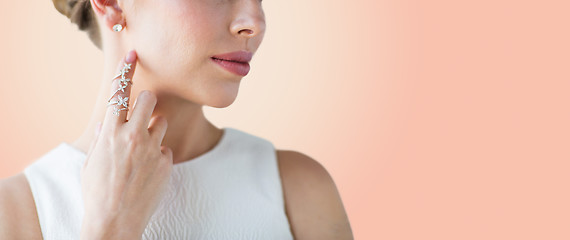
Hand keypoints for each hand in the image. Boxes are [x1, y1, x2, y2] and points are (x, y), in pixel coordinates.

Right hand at [79, 50, 172, 239]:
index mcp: (110, 133)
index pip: (119, 93)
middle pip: (149, 99)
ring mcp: (152, 149)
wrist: (115, 221)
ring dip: (154, 130)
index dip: (127, 70)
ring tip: (141, 152)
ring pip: (161, 123)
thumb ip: (102, 139)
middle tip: (143, 113)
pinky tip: (148, 172)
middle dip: (147, 102)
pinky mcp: (166, 162)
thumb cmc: (97, 192)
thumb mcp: (92, 162)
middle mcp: (133, 136)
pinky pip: (165, 149)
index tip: (134, 54)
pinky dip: (158, 156)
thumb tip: (108, 124)